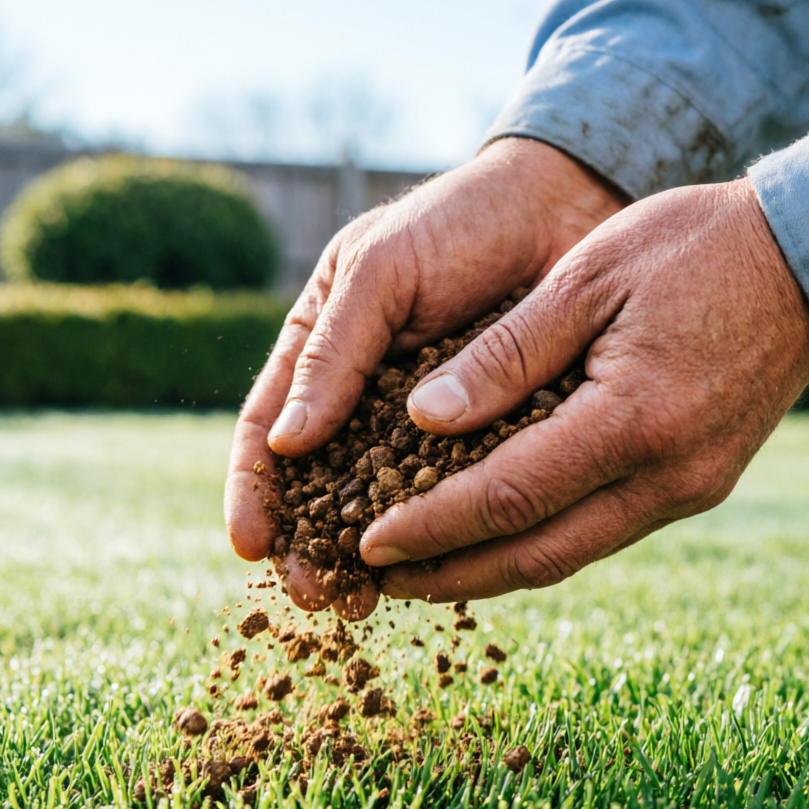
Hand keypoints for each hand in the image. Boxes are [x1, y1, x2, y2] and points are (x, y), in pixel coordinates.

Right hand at [223, 138, 625, 617]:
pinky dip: (438, 533)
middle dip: (309, 544)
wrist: (558, 209)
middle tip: (316, 594)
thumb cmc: (457, 224)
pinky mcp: (481, 440)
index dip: (254, 491)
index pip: (266, 432)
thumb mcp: (380, 272)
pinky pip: (452, 495)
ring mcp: (421, 426)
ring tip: (366, 599)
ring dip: (367, 555)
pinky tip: (436, 566)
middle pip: (318, 488)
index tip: (250, 545)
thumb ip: (334, 352)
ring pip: (381, 505)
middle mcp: (363, 400)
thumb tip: (286, 443)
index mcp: (320, 354)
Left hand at [360, 178, 808, 602]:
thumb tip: (424, 416)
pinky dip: (540, 543)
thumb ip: (505, 354)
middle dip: (451, 573)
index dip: (432, 526)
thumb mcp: (587, 277)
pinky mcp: (697, 485)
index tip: (369, 542)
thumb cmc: (693, 248)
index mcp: (633, 420)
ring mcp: (689, 490)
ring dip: (492, 569)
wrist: (807, 262)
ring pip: (569, 555)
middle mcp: (666, 476)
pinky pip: (602, 532)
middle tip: (382, 578)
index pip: (507, 498)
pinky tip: (498, 534)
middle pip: (536, 554)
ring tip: (425, 568)